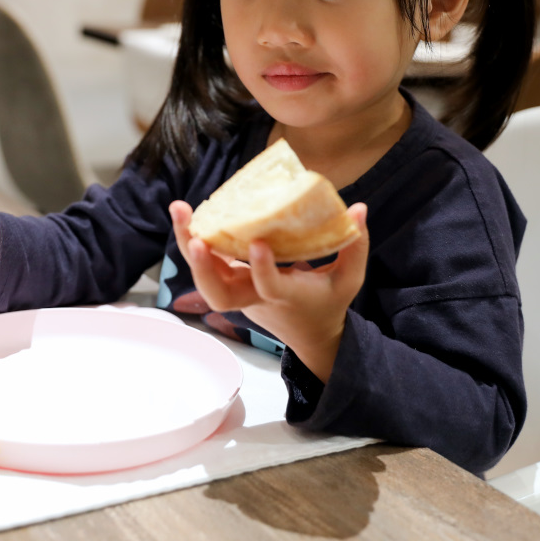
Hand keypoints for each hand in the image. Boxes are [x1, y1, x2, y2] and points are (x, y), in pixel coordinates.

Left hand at [169, 200, 368, 381]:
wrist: (309, 332)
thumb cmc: (328, 302)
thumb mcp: (350, 279)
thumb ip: (356, 245)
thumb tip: (360, 208)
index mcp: (286, 297)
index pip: (269, 288)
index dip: (261, 269)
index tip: (257, 243)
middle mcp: (255, 297)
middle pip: (218, 294)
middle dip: (201, 266)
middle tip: (194, 236)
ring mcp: (239, 291)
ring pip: (205, 279)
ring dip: (187, 246)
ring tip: (180, 210)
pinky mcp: (231, 280)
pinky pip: (207, 264)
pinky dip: (194, 241)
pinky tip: (188, 213)